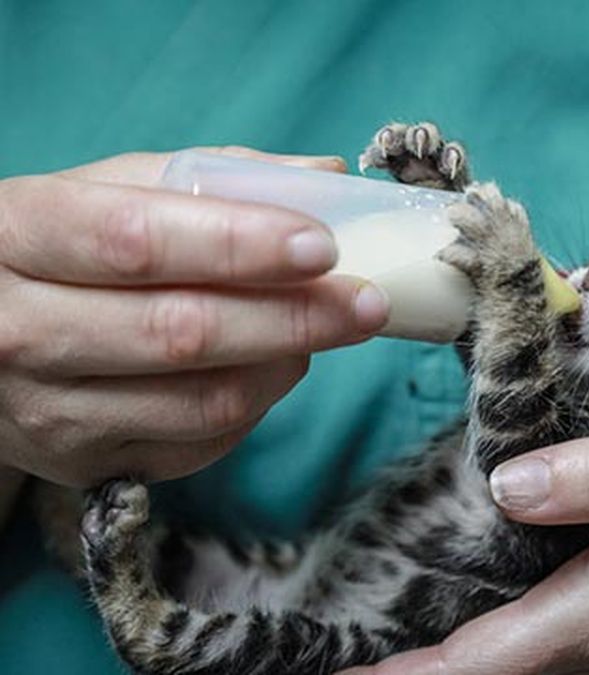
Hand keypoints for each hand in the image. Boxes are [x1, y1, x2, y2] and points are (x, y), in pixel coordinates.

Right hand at [0, 148, 389, 486]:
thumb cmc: (64, 249)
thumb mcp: (110, 191)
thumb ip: (215, 178)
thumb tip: (326, 177)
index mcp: (16, 237)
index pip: (136, 242)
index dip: (238, 244)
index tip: (322, 245)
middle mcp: (18, 331)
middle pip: (181, 333)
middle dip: (294, 316)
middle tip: (369, 300)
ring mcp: (47, 412)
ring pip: (203, 401)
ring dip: (289, 362)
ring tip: (331, 326)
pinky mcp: (82, 467)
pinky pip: (202, 444)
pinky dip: (260, 404)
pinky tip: (276, 365)